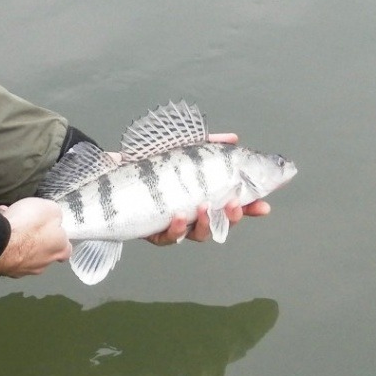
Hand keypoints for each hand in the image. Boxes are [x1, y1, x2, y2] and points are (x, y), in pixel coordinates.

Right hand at [0, 197, 71, 277]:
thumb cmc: (28, 224)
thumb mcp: (50, 208)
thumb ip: (55, 215)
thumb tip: (54, 218)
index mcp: (59, 248)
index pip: (66, 249)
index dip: (60, 239)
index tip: (53, 231)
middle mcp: (44, 263)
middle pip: (44, 251)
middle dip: (36, 238)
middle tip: (26, 223)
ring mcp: (24, 269)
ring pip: (23, 252)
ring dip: (18, 240)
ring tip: (8, 221)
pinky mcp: (6, 269)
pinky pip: (7, 253)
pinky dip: (4, 243)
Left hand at [143, 132, 270, 245]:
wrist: (111, 172)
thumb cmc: (149, 163)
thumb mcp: (180, 148)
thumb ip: (207, 144)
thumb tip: (233, 138)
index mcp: (202, 196)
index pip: (231, 206)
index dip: (250, 208)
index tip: (264, 206)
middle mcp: (191, 213)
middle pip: (220, 225)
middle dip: (232, 218)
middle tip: (234, 205)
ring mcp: (173, 224)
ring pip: (198, 234)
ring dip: (205, 223)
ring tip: (204, 207)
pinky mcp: (152, 231)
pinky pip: (167, 238)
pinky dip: (176, 229)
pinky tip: (178, 216)